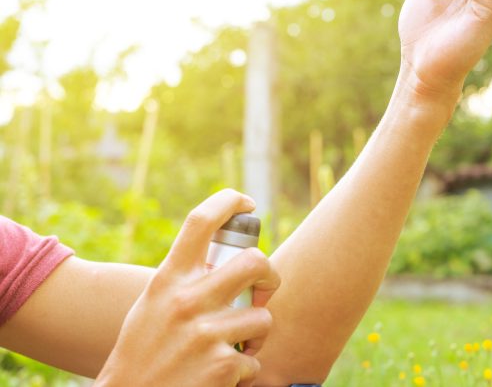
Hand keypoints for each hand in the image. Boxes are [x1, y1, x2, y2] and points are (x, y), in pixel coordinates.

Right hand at [95, 189, 279, 386]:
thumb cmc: (143, 351)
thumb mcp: (153, 305)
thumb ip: (185, 281)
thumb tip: (228, 258)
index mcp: (169, 280)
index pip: (200, 221)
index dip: (228, 201)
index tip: (246, 202)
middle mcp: (187, 300)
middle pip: (255, 261)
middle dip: (269, 277)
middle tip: (264, 292)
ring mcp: (206, 333)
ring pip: (263, 317)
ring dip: (255, 336)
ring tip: (234, 347)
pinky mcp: (222, 366)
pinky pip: (254, 361)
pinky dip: (243, 371)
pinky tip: (219, 376)